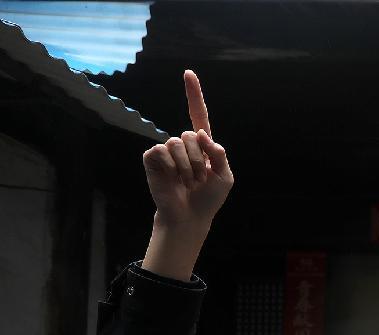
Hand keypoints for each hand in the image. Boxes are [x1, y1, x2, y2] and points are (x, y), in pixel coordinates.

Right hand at [141, 70, 233, 279]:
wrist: (190, 215)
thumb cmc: (208, 198)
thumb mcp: (225, 177)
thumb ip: (219, 154)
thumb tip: (202, 134)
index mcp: (203, 146)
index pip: (198, 115)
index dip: (193, 94)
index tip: (188, 73)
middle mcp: (184, 144)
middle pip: (191, 135)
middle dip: (198, 160)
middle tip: (197, 179)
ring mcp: (167, 150)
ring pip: (177, 143)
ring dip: (186, 167)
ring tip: (186, 182)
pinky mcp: (152, 158)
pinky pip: (161, 152)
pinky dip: (171, 168)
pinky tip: (172, 179)